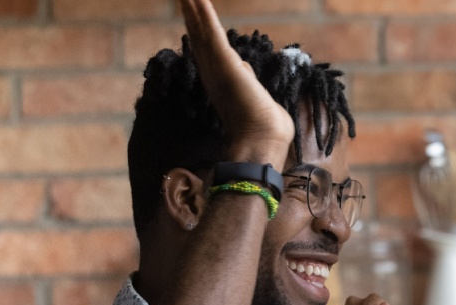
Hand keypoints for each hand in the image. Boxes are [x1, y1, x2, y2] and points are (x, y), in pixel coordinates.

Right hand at [179, 0, 293, 161]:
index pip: (206, 49)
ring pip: (201, 31)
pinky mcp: (225, 63)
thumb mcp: (256, 96)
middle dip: (191, 15)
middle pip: (198, 37)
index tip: (192, 14)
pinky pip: (212, 33)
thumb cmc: (265, 127)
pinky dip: (204, 15)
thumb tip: (245, 71)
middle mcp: (213, 73)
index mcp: (220, 81)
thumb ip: (247, 81)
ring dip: (193, 9)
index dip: (198, 30)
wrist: (262, 140)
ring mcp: (217, 67)